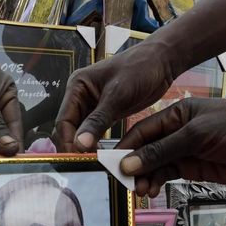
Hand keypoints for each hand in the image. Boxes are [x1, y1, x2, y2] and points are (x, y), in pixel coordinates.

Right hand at [54, 41, 178, 151]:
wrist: (162, 61)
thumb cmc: (139, 68)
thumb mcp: (118, 95)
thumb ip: (97, 121)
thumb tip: (79, 144)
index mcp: (77, 86)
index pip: (63, 121)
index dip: (67, 142)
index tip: (75, 159)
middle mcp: (80, 97)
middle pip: (69, 129)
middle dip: (74, 147)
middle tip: (84, 165)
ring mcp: (92, 106)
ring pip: (82, 133)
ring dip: (86, 148)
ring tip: (94, 163)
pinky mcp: (105, 113)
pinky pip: (95, 132)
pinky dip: (97, 144)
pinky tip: (103, 156)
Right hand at [117, 98, 225, 196]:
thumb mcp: (197, 136)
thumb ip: (163, 150)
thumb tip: (129, 163)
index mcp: (177, 114)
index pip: (143, 130)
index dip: (126, 147)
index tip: (111, 164)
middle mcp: (178, 132)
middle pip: (147, 150)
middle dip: (135, 166)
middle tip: (126, 183)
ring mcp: (186, 151)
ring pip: (156, 165)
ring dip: (146, 177)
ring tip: (142, 191)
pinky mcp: (195, 168)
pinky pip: (169, 175)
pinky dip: (158, 182)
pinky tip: (152, 191)